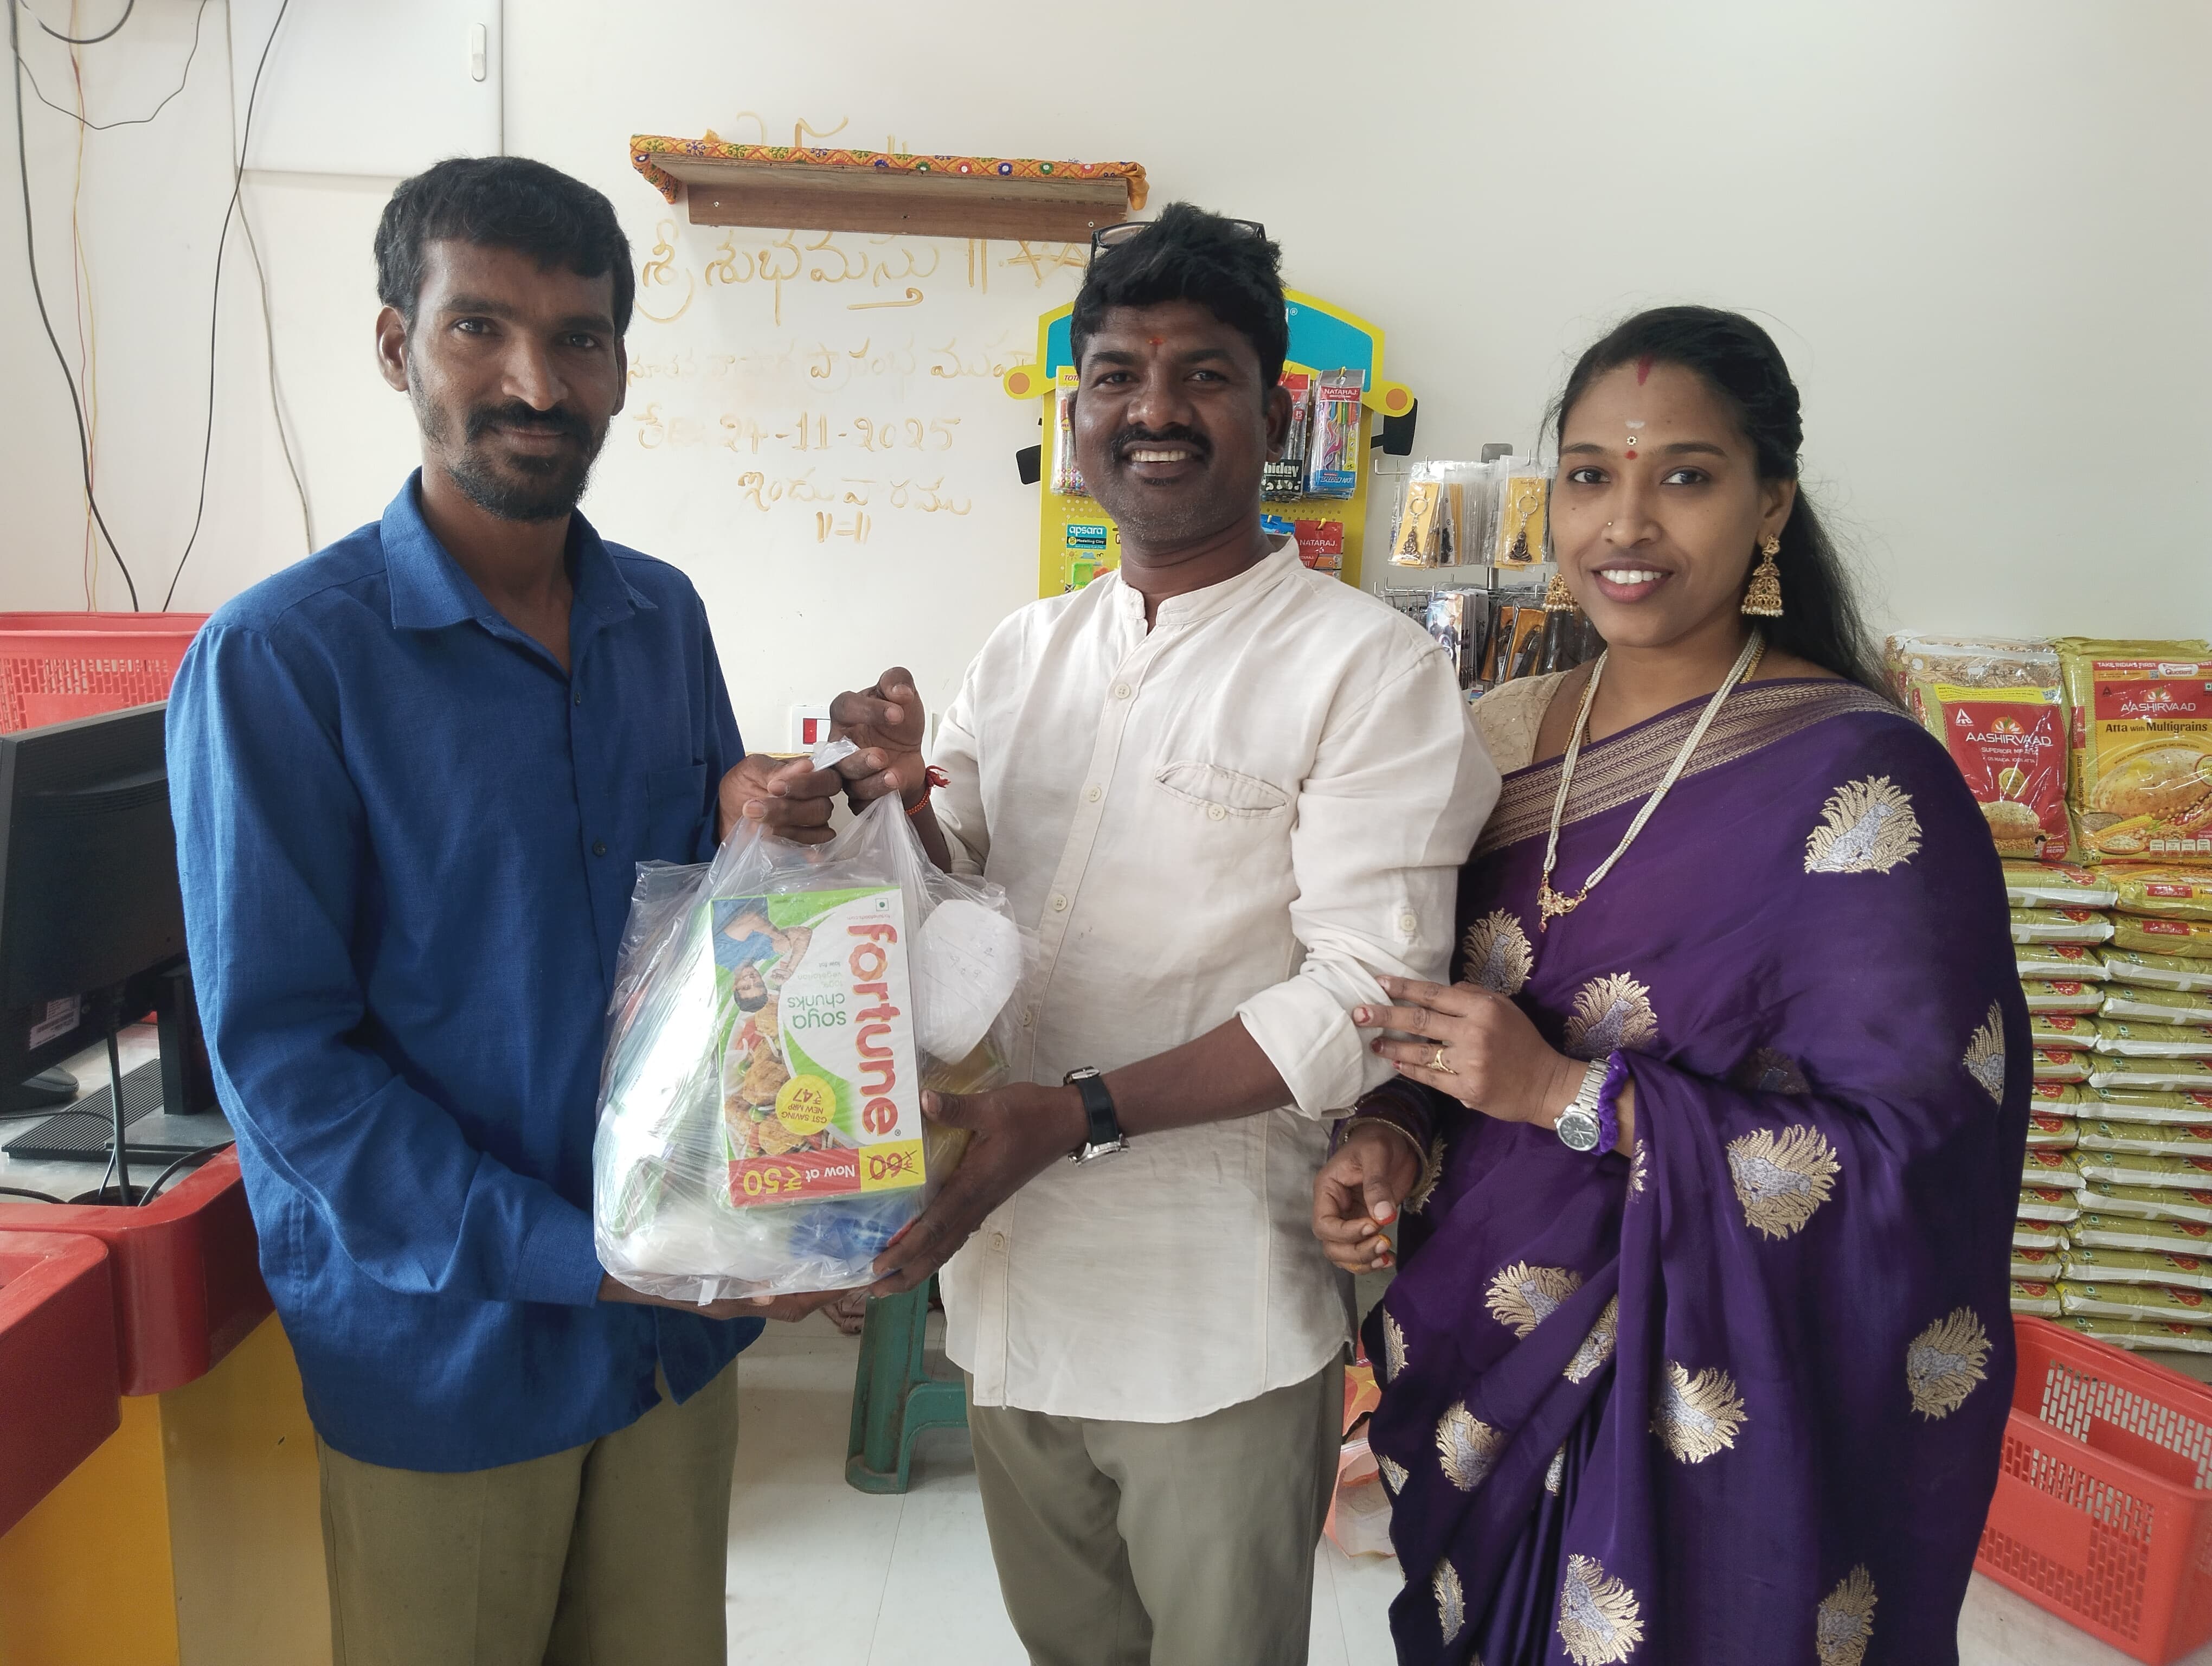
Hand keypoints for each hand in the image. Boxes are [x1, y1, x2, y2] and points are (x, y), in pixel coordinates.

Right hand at [598, 1272, 845, 1322]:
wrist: (619, 1272)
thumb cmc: (654, 1270)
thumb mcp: (688, 1274)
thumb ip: (725, 1280)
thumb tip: (767, 1292)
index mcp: (733, 1303)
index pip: (790, 1307)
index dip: (822, 1297)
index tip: (850, 1282)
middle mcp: (737, 1301)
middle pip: (792, 1303)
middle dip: (824, 1290)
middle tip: (852, 1264)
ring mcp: (731, 1294)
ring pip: (780, 1294)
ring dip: (807, 1281)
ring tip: (833, 1256)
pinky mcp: (723, 1283)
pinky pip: (763, 1282)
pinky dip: (784, 1272)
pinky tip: (793, 1251)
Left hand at [716, 754, 841, 845]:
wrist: (726, 813)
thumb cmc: (741, 787)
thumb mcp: (751, 770)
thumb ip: (776, 769)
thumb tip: (806, 766)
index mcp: (809, 776)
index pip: (828, 779)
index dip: (806, 785)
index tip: (774, 787)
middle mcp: (816, 800)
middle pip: (823, 807)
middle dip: (789, 810)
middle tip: (757, 808)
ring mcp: (812, 824)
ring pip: (818, 830)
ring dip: (787, 827)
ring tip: (758, 823)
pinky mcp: (802, 844)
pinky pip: (811, 849)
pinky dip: (795, 846)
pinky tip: (774, 840)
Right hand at [829, 667, 928, 808]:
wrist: (910, 754)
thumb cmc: (897, 724)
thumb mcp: (903, 694)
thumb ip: (898, 680)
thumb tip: (899, 691)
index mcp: (846, 714)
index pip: (845, 708)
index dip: (868, 710)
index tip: (898, 714)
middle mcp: (840, 744)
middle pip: (837, 752)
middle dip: (858, 757)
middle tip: (882, 755)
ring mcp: (847, 771)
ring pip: (848, 780)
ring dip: (870, 780)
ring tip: (892, 776)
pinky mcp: (859, 794)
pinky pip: (860, 801)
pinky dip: (877, 796)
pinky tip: (893, 788)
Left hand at [867, 1083, 1086, 1294]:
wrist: (1066, 1122)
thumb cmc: (1031, 1115)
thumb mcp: (993, 1106)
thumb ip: (957, 1108)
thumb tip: (923, 1101)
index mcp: (974, 1185)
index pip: (936, 1226)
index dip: (907, 1248)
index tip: (880, 1265)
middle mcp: (977, 1202)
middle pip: (939, 1249)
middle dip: (908, 1272)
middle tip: (875, 1289)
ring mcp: (984, 1202)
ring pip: (948, 1244)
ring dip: (920, 1264)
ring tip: (892, 1278)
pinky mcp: (987, 1196)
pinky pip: (956, 1231)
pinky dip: (935, 1246)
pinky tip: (921, 1246)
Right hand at [1313, 1122, 1420, 1272]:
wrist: (1397, 1139)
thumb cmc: (1379, 1140)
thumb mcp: (1376, 1154)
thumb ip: (1377, 1185)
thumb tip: (1383, 1217)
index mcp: (1327, 1190)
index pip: (1324, 1224)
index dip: (1346, 1232)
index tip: (1373, 1225)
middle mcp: (1334, 1208)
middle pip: (1332, 1245)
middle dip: (1356, 1251)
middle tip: (1384, 1243)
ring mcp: (1349, 1219)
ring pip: (1344, 1254)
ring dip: (1363, 1261)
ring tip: (1387, 1256)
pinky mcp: (1366, 1224)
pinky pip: (1361, 1250)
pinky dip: (1372, 1260)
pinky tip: (1390, 1259)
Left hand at [1356, 975, 1584, 1129]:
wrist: (1544, 1083)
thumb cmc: (1522, 1041)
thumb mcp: (1504, 1008)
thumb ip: (1472, 995)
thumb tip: (1440, 989)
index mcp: (1482, 1008)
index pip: (1433, 994)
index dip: (1403, 988)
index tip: (1378, 982)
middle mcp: (1475, 1032)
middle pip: (1419, 1020)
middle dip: (1384, 1015)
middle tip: (1358, 1013)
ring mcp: (1470, 1062)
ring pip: (1420, 1052)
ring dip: (1391, 1046)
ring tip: (1372, 1043)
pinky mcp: (1468, 1088)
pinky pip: (1431, 1077)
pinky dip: (1410, 1069)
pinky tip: (1395, 1062)